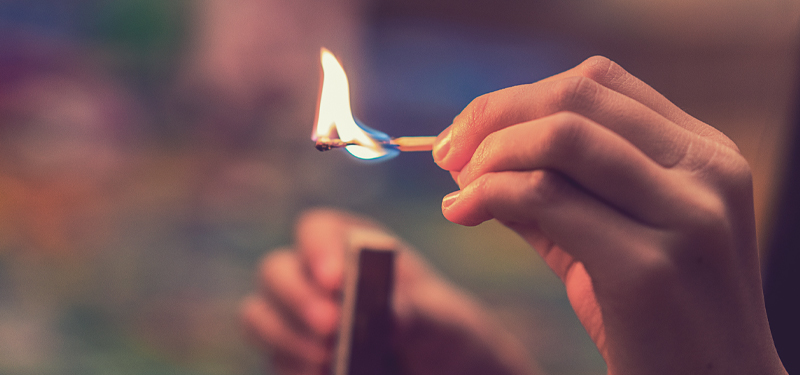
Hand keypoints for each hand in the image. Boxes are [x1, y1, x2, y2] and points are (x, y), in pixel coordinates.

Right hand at [240, 208, 539, 374]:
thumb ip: (417, 314)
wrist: (440, 367)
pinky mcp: (290, 356)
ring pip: (259, 315)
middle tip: (332, 327)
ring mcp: (296, 318)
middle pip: (275, 270)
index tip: (335, 280)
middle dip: (297, 298)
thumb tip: (390, 316)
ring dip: (286, 337)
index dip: (318, 249)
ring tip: (327, 359)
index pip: (316, 229)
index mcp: (349, 244)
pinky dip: (292, 366)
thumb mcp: (441, 321)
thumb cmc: (439, 331)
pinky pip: (274, 359)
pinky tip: (322, 374)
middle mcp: (313, 276)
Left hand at [434, 56, 786, 373]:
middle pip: (574, 96)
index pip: (597, 82)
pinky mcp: (649, 265)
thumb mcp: (608, 238)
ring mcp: (685, 215)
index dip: (518, 98)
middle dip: (493, 116)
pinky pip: (545, 196)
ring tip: (459, 186)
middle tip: (449, 151)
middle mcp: (705, 172)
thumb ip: (551, 192)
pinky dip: (488, 194)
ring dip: (490, 154)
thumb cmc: (656, 317)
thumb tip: (469, 156)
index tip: (470, 130)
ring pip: (560, 136)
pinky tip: (462, 211)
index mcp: (704, 154)